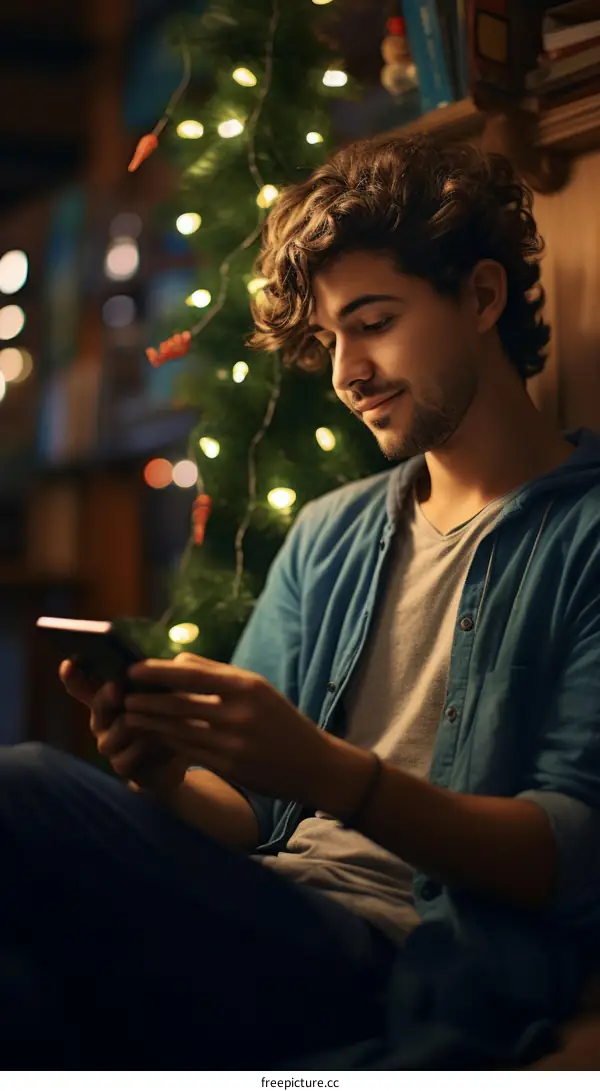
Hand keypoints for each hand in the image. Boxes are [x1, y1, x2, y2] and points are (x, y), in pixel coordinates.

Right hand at [59, 660, 186, 798]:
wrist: (176, 761)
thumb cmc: (166, 719)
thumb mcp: (164, 695)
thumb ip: (159, 678)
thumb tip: (175, 658)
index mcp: (108, 698)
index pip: (81, 685)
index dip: (72, 676)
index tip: (68, 664)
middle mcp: (101, 721)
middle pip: (99, 703)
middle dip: (109, 693)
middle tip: (117, 688)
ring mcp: (108, 745)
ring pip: (122, 726)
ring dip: (146, 720)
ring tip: (165, 717)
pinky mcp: (121, 766)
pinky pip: (132, 753)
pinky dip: (152, 746)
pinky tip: (167, 743)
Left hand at [123, 652, 336, 804]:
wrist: (313, 764)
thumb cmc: (281, 720)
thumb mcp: (258, 688)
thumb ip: (217, 673)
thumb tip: (177, 660)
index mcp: (246, 686)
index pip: (191, 674)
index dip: (157, 672)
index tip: (133, 670)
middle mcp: (238, 713)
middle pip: (179, 703)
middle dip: (146, 699)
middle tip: (123, 695)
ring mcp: (232, 742)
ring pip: (178, 728)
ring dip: (149, 721)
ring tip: (130, 714)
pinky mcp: (228, 766)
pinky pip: (187, 750)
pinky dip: (166, 740)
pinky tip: (153, 734)